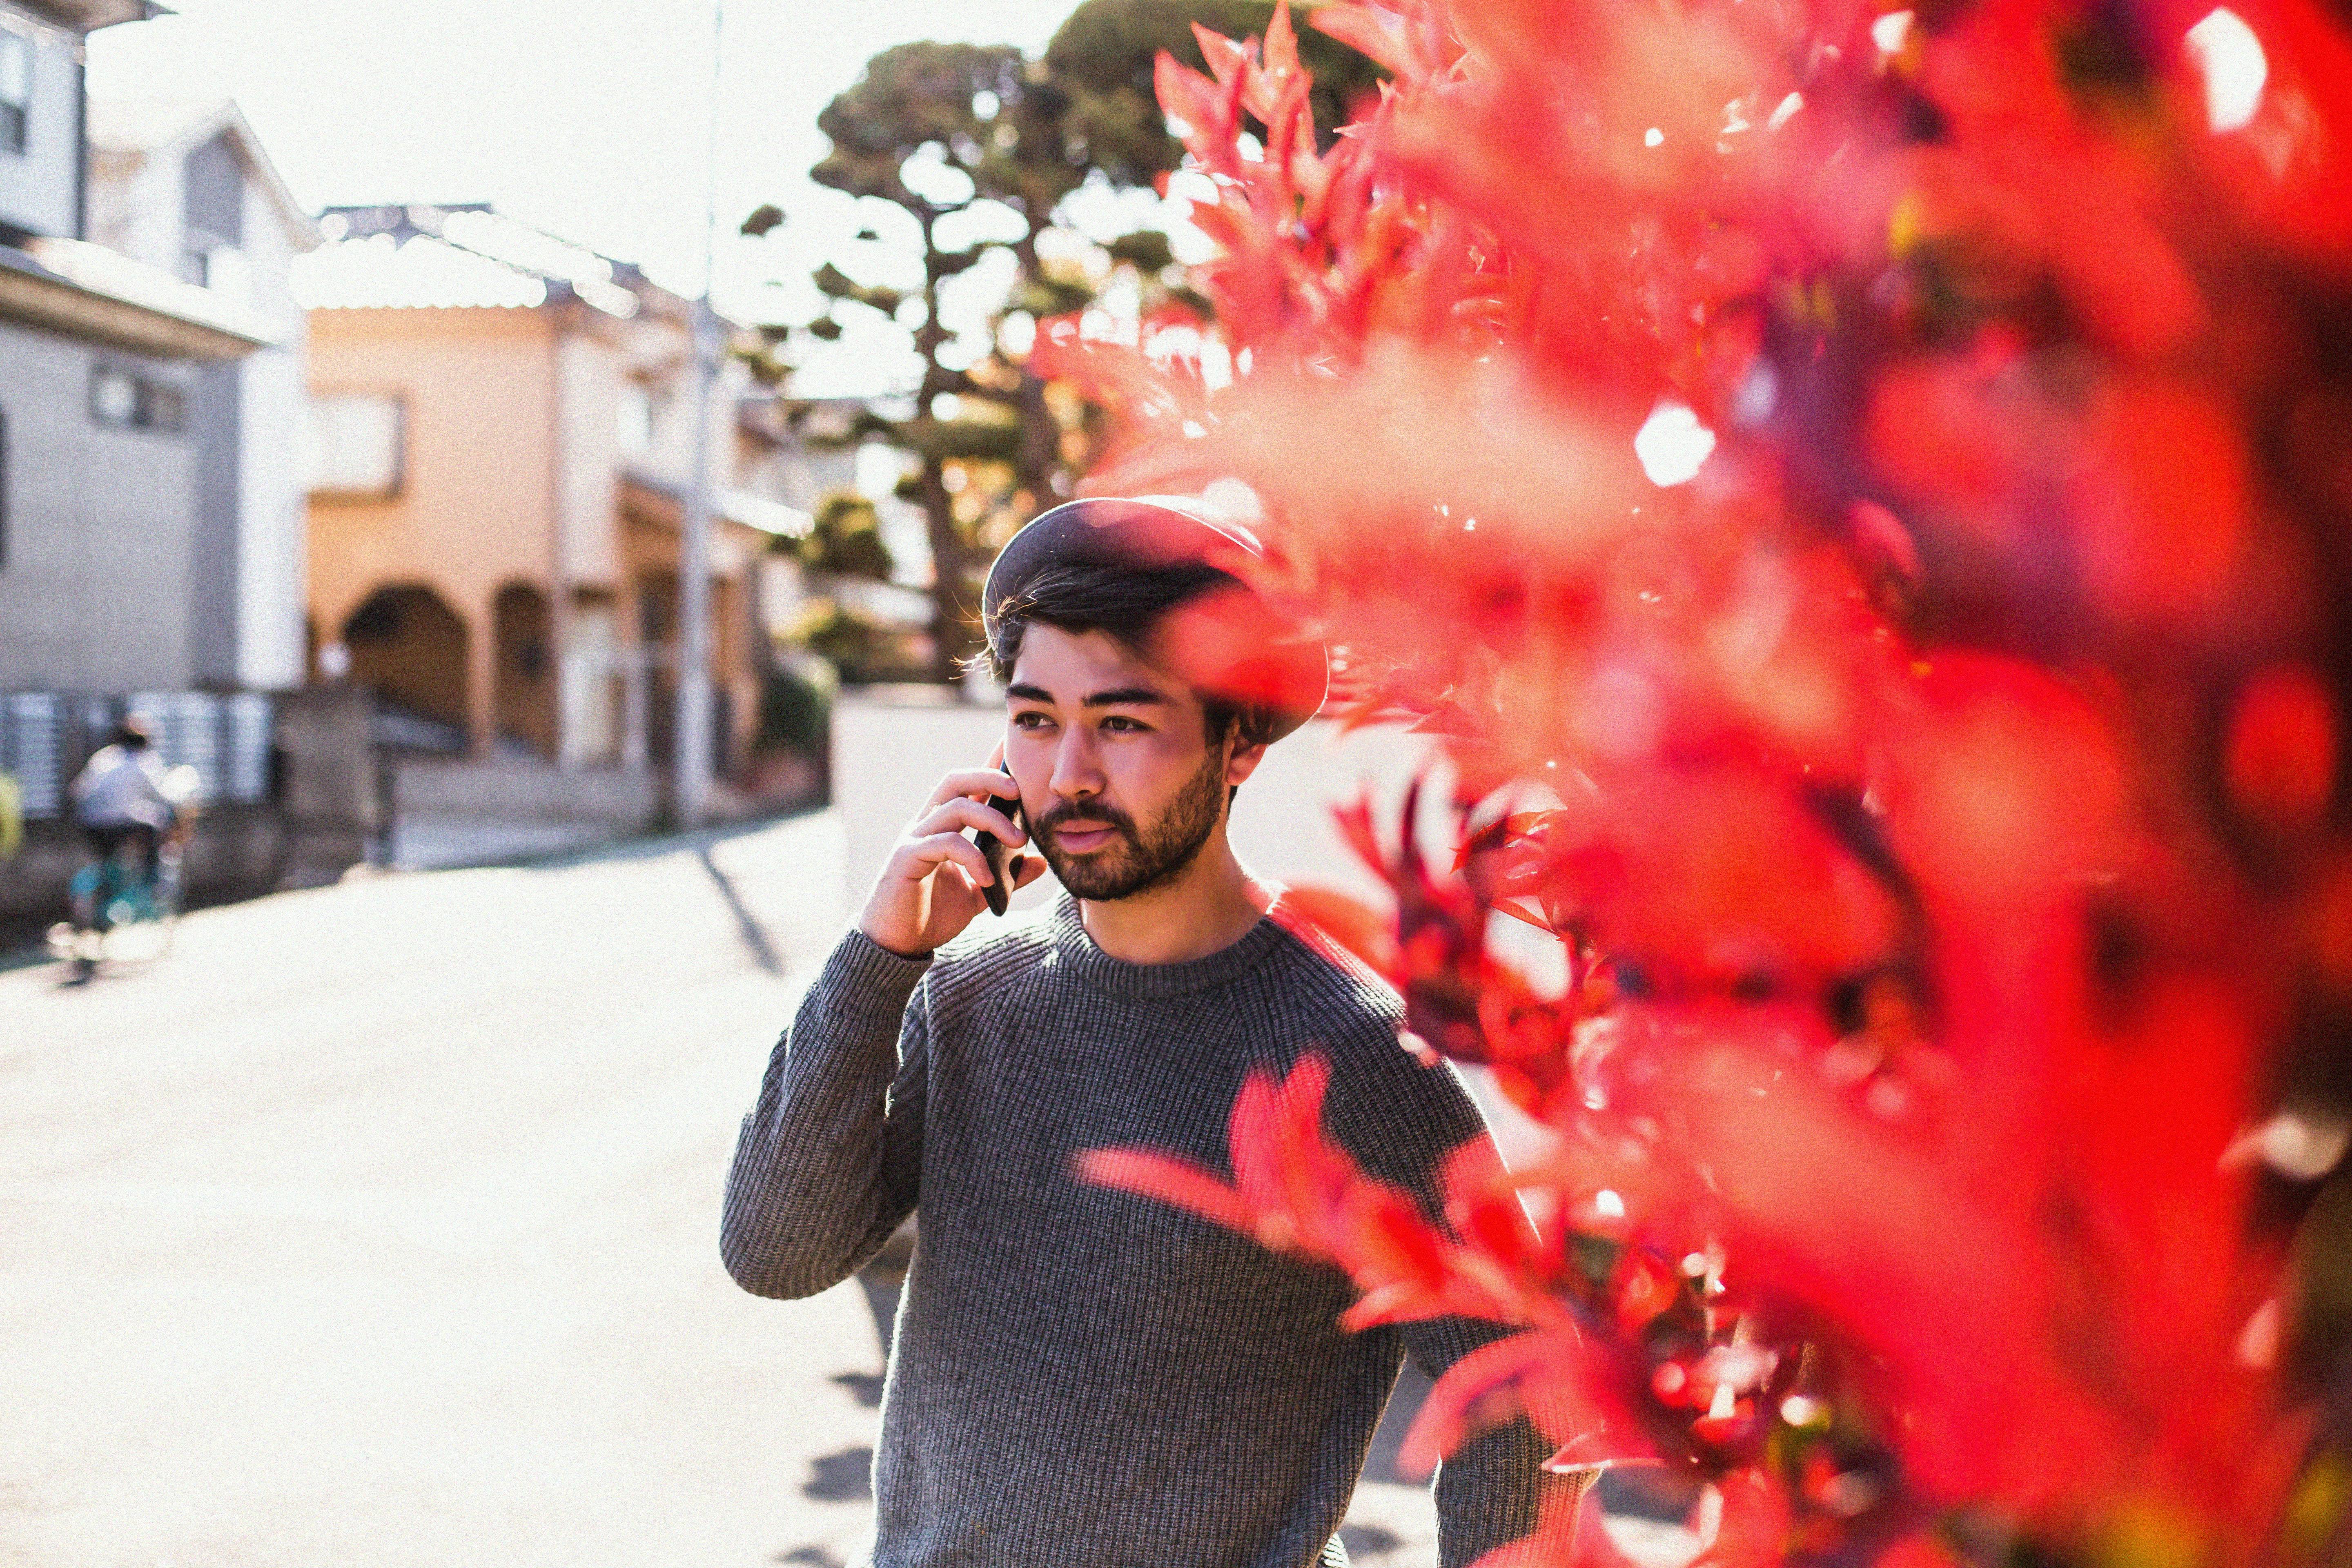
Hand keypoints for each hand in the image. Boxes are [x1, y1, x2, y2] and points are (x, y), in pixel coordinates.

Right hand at [858, 747, 1044, 957]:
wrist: (897, 945)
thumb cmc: (931, 915)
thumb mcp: (978, 894)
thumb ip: (1006, 876)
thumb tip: (1041, 861)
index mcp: (941, 827)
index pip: (966, 786)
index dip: (988, 766)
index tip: (1011, 748)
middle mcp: (925, 825)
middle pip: (955, 781)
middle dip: (988, 778)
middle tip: (1019, 790)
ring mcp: (913, 839)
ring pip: (953, 808)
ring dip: (991, 819)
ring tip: (1017, 840)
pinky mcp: (905, 859)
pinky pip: (943, 843)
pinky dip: (971, 856)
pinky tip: (987, 878)